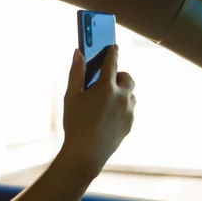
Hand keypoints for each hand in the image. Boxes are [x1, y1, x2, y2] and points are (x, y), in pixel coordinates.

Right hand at [59, 46, 135, 178]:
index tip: (112, 47)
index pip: (112, 61)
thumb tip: (78, 52)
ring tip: (105, 101)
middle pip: (127, 77)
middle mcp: (122, 97)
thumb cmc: (75, 124)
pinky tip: (107, 116)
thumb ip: (76, 73)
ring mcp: (128, 111)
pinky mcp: (130, 123)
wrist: (86, 154)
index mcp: (106, 87)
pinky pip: (129, 109)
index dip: (112, 52)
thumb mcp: (71, 97)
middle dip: (118, 75)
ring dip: (121, 92)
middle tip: (105, 81)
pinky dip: (121, 107)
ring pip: (130, 94)